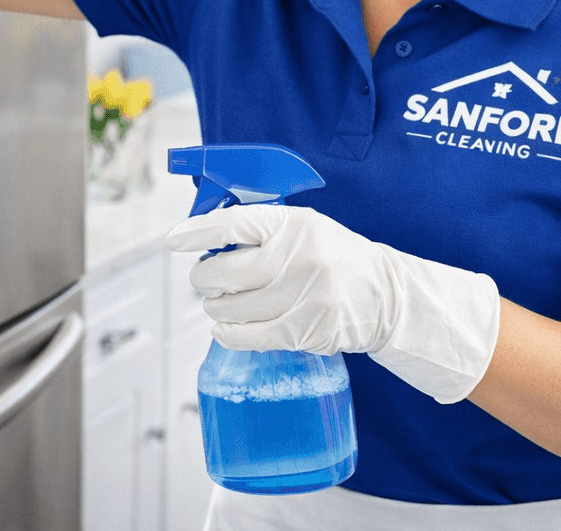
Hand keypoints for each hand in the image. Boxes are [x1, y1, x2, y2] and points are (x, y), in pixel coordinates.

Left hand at [165, 205, 501, 403]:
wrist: (386, 295)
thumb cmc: (334, 256)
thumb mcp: (304, 227)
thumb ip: (260, 229)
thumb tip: (204, 237)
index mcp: (294, 224)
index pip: (233, 224)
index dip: (197, 232)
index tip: (174, 240)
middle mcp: (298, 258)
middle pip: (224, 273)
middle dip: (204, 278)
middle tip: (205, 279)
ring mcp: (304, 297)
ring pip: (232, 307)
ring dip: (216, 307)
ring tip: (220, 302)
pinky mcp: (306, 330)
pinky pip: (250, 336)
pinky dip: (229, 334)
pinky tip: (225, 328)